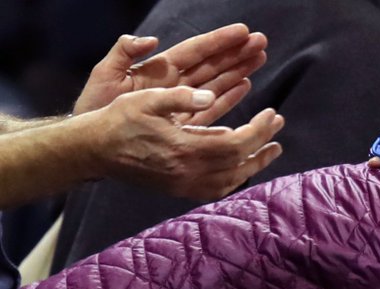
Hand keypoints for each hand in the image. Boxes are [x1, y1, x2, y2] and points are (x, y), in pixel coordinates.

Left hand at [75, 24, 267, 126]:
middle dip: (236, 53)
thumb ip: (124, 53)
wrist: (93, 141)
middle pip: (212, 64)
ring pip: (217, 83)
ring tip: (260, 59)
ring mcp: (181, 103)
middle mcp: (175, 84)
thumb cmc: (95, 106)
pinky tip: (245, 86)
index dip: (219, 41)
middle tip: (261, 43)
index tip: (243, 31)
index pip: (196, 51)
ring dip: (238, 71)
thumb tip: (148, 40)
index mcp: (159, 69)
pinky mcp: (184, 122)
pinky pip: (212, 108)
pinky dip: (229, 96)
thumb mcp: (105, 74)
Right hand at [84, 86, 283, 199]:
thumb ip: (180, 98)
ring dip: (255, 164)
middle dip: (263, 144)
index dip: (259, 131)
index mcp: (184, 150)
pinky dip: (236, 178)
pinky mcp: (180, 190)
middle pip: (240, 163)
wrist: (94, 152)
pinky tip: (244, 166)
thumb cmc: (119, 121)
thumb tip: (210, 96)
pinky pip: (218, 189)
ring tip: (272, 148)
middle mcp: (189, 173)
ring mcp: (185, 186)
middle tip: (278, 125)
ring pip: (232, 180)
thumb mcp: (147, 99)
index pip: (236, 144)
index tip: (272, 114)